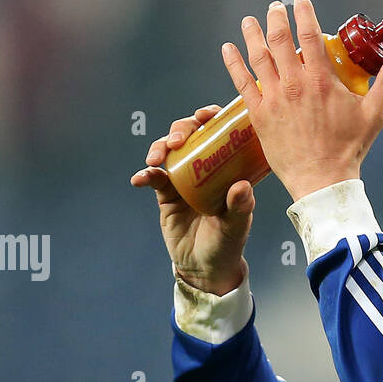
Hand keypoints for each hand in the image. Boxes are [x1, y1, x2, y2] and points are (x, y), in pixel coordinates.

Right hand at [130, 106, 254, 294]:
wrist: (204, 267)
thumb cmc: (227, 244)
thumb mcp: (237, 226)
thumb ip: (240, 208)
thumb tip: (242, 186)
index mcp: (226, 169)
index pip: (220, 134)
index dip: (212, 118)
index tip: (207, 114)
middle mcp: (204, 168)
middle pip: (190, 135)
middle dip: (180, 130)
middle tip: (176, 141)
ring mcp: (184, 179)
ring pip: (169, 151)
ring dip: (159, 148)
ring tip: (156, 160)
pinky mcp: (166, 194)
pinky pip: (154, 178)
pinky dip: (145, 175)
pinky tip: (140, 179)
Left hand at [221, 0, 382, 201]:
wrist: (322, 180)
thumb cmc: (349, 149)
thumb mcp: (375, 112)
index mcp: (322, 79)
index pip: (309, 34)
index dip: (304, 13)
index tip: (301, 2)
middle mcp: (295, 84)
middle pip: (280, 39)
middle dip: (276, 18)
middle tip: (275, 9)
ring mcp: (274, 98)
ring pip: (258, 56)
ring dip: (252, 34)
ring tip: (249, 21)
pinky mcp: (259, 115)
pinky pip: (242, 83)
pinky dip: (233, 63)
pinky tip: (228, 49)